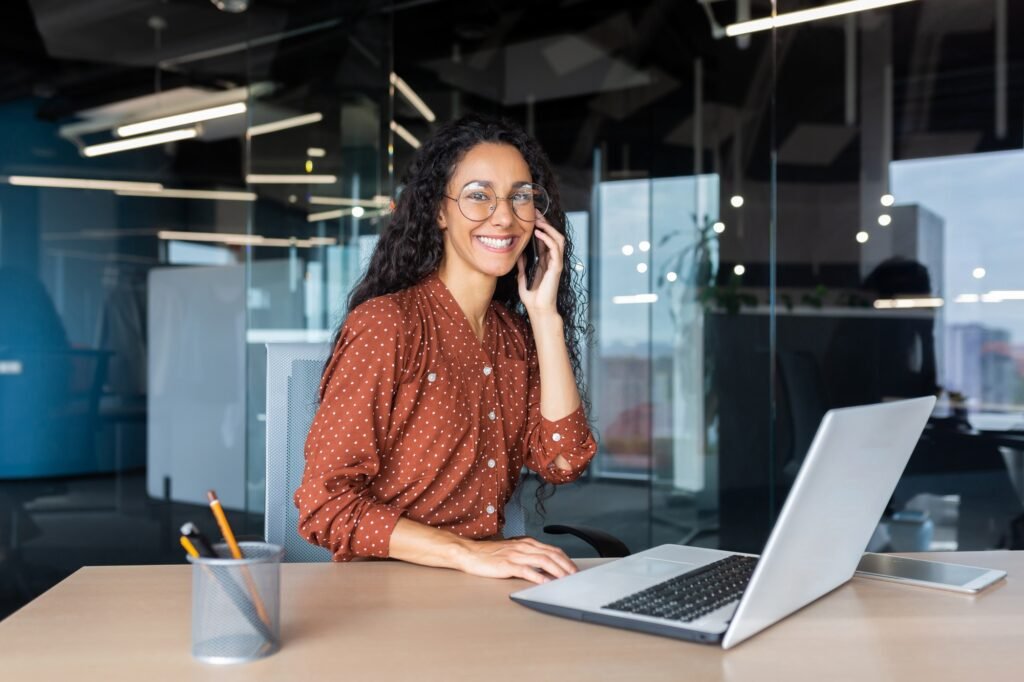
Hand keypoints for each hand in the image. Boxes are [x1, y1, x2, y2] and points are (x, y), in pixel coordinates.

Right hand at [453, 536, 577, 584]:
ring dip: (557, 570)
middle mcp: (524, 546)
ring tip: (566, 579)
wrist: (470, 553)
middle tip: (575, 576)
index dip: (566, 559)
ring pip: (543, 561)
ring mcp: (516, 555)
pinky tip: (546, 582)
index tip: (574, 569)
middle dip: (566, 565)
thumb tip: (543, 564)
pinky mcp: (508, 565)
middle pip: (551, 554)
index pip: (552, 549)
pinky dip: (539, 576)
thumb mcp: (512, 550)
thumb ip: (527, 554)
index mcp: (526, 542)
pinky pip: (527, 570)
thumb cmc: (489, 554)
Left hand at [517, 216, 564, 318]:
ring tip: (538, 221)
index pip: (546, 239)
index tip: (531, 217)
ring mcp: (556, 263)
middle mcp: (552, 260)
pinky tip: (539, 234)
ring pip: (558, 239)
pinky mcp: (557, 268)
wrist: (538, 310)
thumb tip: (519, 253)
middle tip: (535, 213)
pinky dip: (548, 239)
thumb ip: (522, 265)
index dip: (540, 227)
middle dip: (545, 223)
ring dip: (549, 228)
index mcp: (545, 261)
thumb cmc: (532, 297)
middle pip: (553, 236)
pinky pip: (555, 249)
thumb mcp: (523, 277)